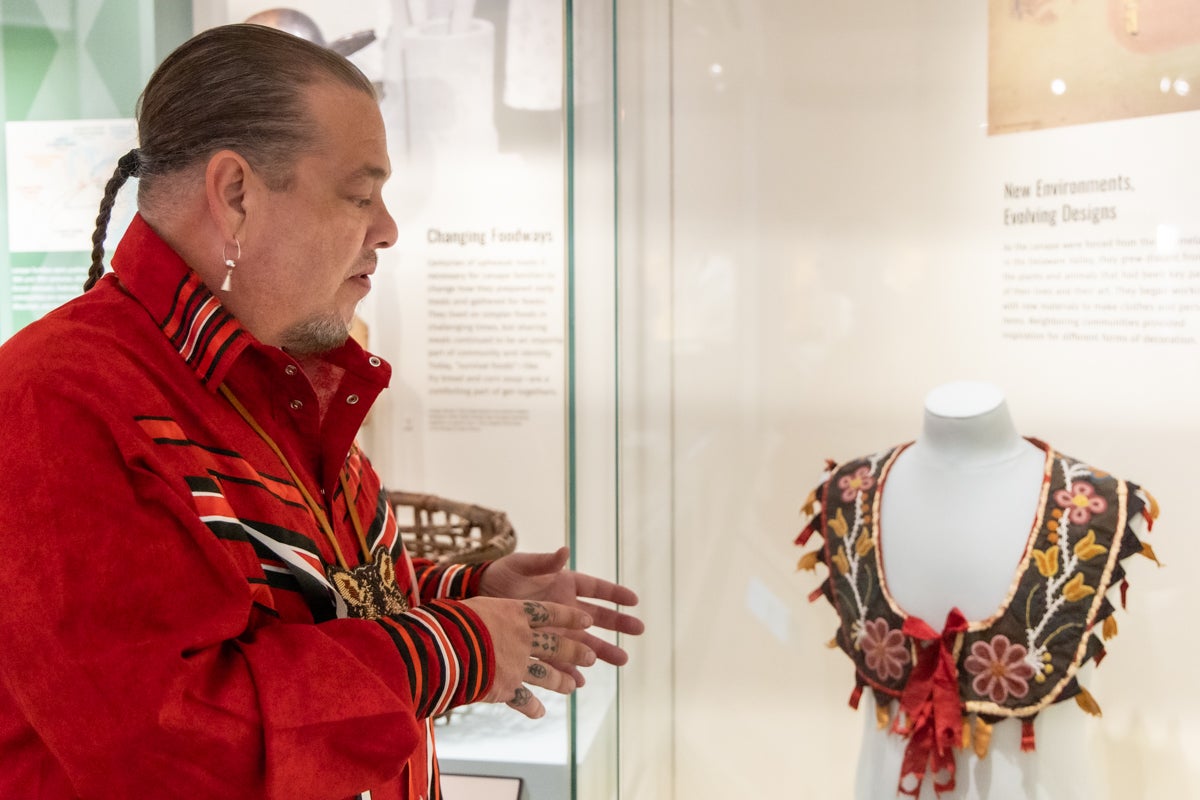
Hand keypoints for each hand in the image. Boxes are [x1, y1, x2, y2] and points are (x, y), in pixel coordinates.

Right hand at [462, 596, 594, 718]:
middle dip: (576, 652)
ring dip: (562, 681)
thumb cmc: (451, 621)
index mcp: (515, 613)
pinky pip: (525, 699)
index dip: (570, 616)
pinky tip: (540, 713)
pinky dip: (533, 707)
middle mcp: (522, 639)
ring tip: (573, 686)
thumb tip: (483, 615)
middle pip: (557, 645)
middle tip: (592, 657)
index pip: (550, 613)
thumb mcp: (472, 607)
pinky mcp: (507, 688)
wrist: (444, 648)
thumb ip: (488, 614)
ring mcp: (518, 665)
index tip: (587, 620)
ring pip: (547, 673)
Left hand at [478, 547, 644, 672]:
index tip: (634, 600)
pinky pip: (559, 661)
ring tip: (622, 660)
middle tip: (639, 631)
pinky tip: (580, 680)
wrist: (477, 597)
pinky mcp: (541, 646)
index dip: (614, 594)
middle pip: (597, 618)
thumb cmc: (500, 576)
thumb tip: (565, 550)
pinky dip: (569, 670)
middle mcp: (565, 609)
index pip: (595, 589)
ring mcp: (555, 629)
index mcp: (564, 584)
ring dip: (601, 650)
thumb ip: (544, 562)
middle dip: (618, 624)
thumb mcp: (521, 565)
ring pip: (583, 642)